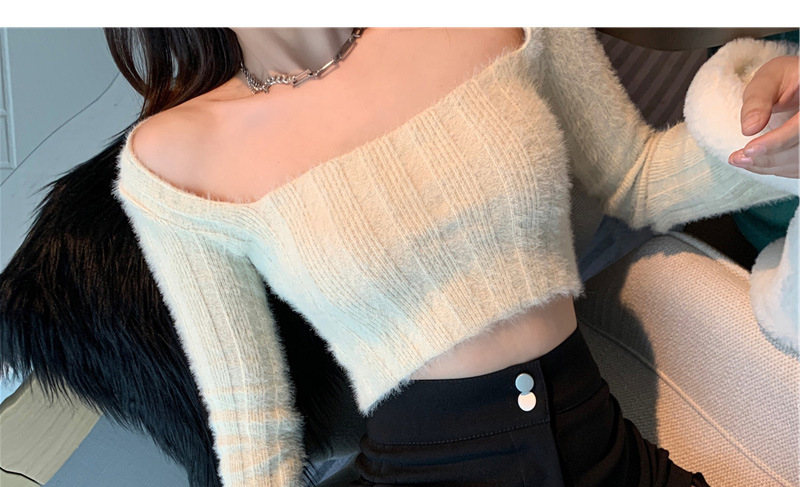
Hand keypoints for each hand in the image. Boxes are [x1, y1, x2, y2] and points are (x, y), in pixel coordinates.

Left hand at [728, 55, 798, 178]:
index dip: (776, 142)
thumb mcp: (770, 79)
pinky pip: (798, 168)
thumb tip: (749, 128)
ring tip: (740, 160)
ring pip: (799, 163)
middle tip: (737, 158)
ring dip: (769, 166)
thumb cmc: (785, 78)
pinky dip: (775, 168)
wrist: (799, 84)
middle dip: (768, 158)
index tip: (749, 149)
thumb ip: (758, 100)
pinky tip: (755, 162)